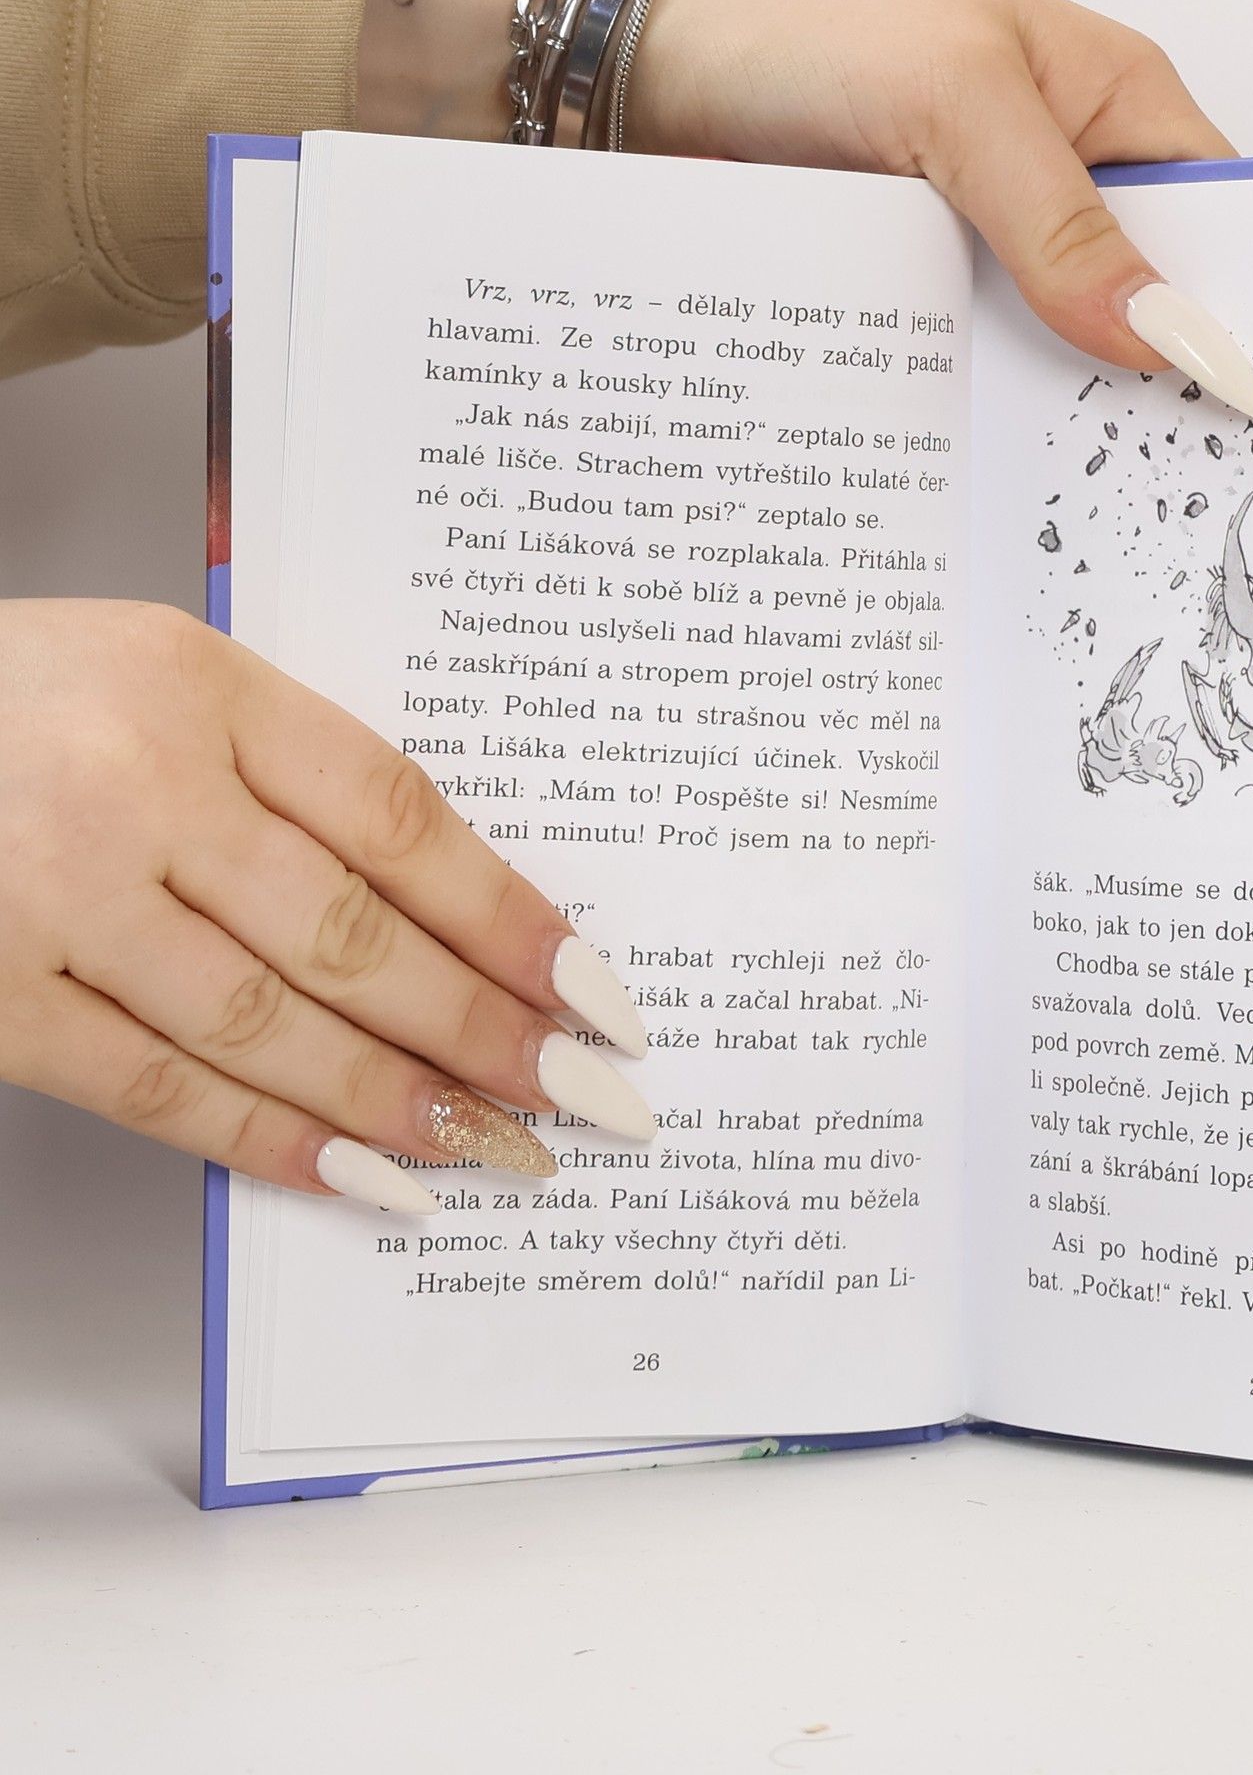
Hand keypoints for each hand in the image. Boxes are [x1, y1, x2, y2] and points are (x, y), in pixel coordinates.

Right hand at [0, 602, 655, 1211]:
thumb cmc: (12, 704)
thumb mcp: (159, 680)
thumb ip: (290, 771)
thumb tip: (447, 908)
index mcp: (197, 685)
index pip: (397, 817)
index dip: (507, 914)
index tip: (590, 987)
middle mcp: (132, 785)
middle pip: (350, 932)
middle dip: (482, 1030)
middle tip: (579, 1095)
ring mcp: (50, 898)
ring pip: (264, 1023)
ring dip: (394, 1102)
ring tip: (493, 1148)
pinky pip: (150, 1086)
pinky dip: (264, 1139)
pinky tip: (355, 1175)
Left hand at [629, 0, 1252, 411]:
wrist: (664, 77)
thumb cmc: (813, 39)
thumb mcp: (962, 110)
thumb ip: (1063, 224)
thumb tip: (1162, 331)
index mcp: (1111, 97)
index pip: (1219, 211)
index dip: (1239, 297)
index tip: (1250, 393)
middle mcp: (1063, 170)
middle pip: (1145, 293)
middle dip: (1152, 368)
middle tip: (1170, 466)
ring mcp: (995, 236)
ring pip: (1062, 339)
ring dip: (1059, 396)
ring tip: (1083, 480)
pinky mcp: (930, 289)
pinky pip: (983, 359)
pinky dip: (986, 401)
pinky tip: (991, 454)